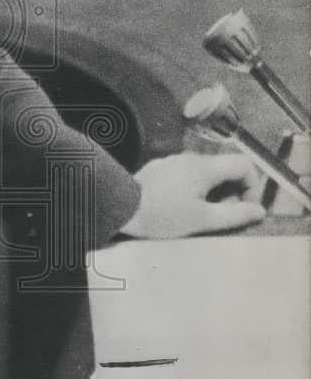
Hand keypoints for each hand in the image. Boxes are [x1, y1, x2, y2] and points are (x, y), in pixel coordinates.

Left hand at [121, 152, 264, 238]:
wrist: (120, 207)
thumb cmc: (162, 215)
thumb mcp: (202, 220)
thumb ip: (235, 215)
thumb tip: (259, 210)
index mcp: (206, 167)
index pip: (244, 164)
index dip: (253, 186)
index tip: (244, 208)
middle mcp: (191, 157)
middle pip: (225, 168)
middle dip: (232, 192)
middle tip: (221, 216)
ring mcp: (173, 161)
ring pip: (206, 172)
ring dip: (213, 191)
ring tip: (199, 214)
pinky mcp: (160, 168)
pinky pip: (187, 174)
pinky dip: (194, 188)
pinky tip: (179, 207)